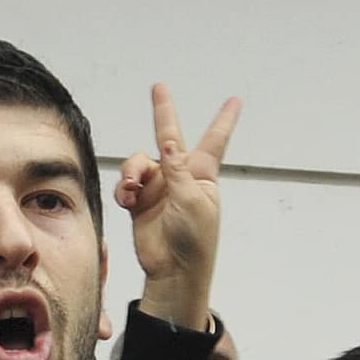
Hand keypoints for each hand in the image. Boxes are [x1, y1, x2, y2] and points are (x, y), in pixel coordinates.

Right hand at [115, 84, 240, 332]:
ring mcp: (159, 189)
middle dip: (164, 113)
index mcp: (202, 175)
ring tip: (133, 186)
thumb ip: (178, 170)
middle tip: (158, 88)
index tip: (235, 100)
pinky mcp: (140, 203)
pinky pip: (127, 185)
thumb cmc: (194, 240)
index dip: (224, 120)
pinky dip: (124, 189)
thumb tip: (169, 142)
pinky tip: (128, 199)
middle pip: (170, 137)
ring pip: (139, 162)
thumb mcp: (191, 201)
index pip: (215, 140)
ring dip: (133, 170)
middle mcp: (180, 176)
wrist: (173, 271)